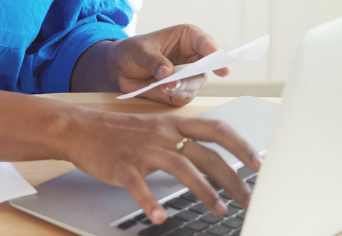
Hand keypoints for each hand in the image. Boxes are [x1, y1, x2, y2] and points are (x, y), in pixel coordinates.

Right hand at [64, 107, 260, 224]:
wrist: (82, 129)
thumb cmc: (123, 133)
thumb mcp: (158, 129)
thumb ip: (183, 141)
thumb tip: (212, 161)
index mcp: (175, 125)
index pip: (218, 130)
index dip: (241, 146)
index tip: (258, 164)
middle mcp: (165, 134)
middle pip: (208, 155)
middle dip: (233, 179)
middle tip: (249, 199)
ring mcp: (145, 150)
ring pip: (183, 168)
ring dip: (205, 191)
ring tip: (219, 210)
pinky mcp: (124, 166)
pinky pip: (140, 186)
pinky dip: (151, 202)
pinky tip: (160, 216)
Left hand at [109, 24, 232, 105]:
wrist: (120, 69)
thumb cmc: (133, 52)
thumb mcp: (140, 51)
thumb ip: (154, 61)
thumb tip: (168, 73)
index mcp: (187, 39)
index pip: (205, 42)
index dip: (212, 49)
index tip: (217, 56)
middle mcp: (192, 57)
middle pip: (206, 66)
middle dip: (199, 73)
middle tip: (193, 77)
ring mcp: (188, 76)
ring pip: (197, 83)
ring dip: (184, 86)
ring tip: (168, 85)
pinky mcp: (180, 92)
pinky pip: (185, 97)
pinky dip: (176, 95)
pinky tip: (164, 90)